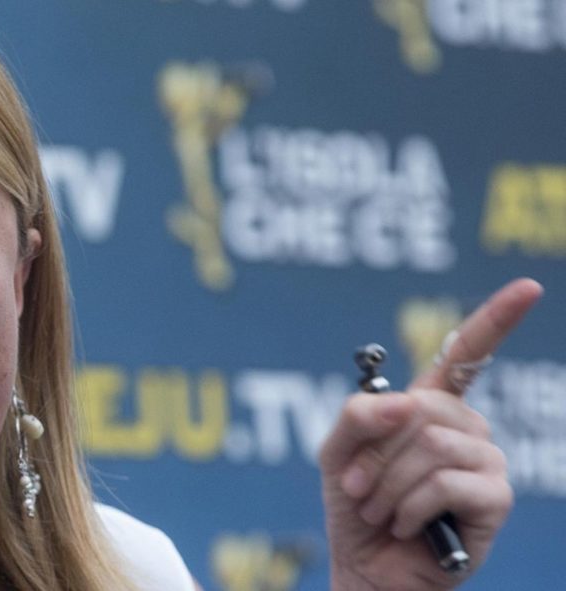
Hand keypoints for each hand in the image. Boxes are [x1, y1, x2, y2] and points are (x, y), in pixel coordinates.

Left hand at [318, 278, 542, 589]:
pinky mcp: (494, 499)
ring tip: (381, 511)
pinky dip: (410, 506)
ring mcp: (485, 462)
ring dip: (388, 485)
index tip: (529, 288)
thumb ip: (356, 417)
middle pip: (423, 409)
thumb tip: (403, 403)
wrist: (365, 568)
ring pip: (432, 444)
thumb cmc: (355, 509)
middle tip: (360, 487)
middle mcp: (465, 428)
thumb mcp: (336, 453)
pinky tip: (408, 526)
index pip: (466, 356)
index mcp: (430, 408)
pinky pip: (446, 481)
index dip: (497, 320)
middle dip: (376, 452)